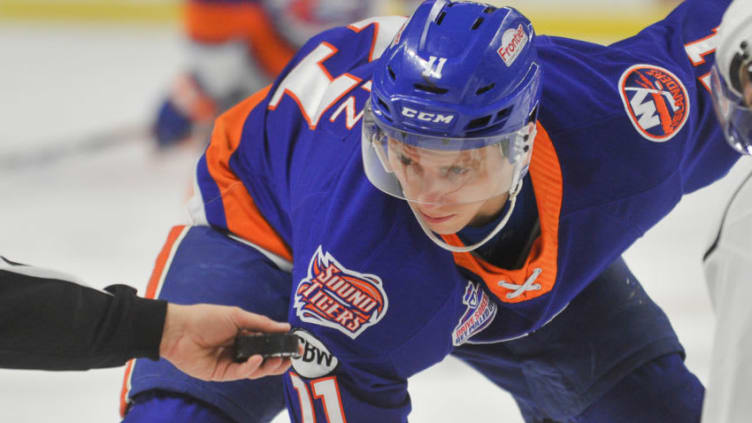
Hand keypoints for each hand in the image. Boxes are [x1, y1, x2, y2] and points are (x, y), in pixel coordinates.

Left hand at [159, 303, 291, 380]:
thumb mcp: (238, 316)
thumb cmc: (206, 318)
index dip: (281, 345)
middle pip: (263, 359)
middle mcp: (238, 350)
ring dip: (268, 367)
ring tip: (278, 361)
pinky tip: (257, 360)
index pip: (267, 343)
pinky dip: (250, 368)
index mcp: (243, 334)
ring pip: (254, 370)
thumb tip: (285, 327)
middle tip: (291, 358)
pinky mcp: (220, 374)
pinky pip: (240, 373)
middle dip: (278, 360)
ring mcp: (230, 363)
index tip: (295, 346)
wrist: (179, 329)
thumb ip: (262, 324)